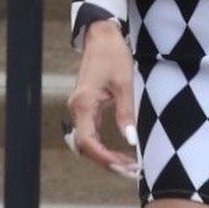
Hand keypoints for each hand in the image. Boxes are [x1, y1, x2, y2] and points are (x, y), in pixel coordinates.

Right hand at [66, 20, 141, 177]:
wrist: (102, 36)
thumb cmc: (113, 56)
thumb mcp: (124, 84)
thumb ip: (126, 113)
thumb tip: (131, 140)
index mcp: (83, 104)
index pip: (88, 141)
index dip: (104, 157)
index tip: (123, 166)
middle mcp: (77, 108)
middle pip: (86, 146)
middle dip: (106, 161)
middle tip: (130, 171)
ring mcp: (80, 108)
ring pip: (87, 142)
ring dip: (105, 156)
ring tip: (128, 166)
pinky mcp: (86, 107)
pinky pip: (91, 133)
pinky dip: (103, 146)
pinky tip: (119, 153)